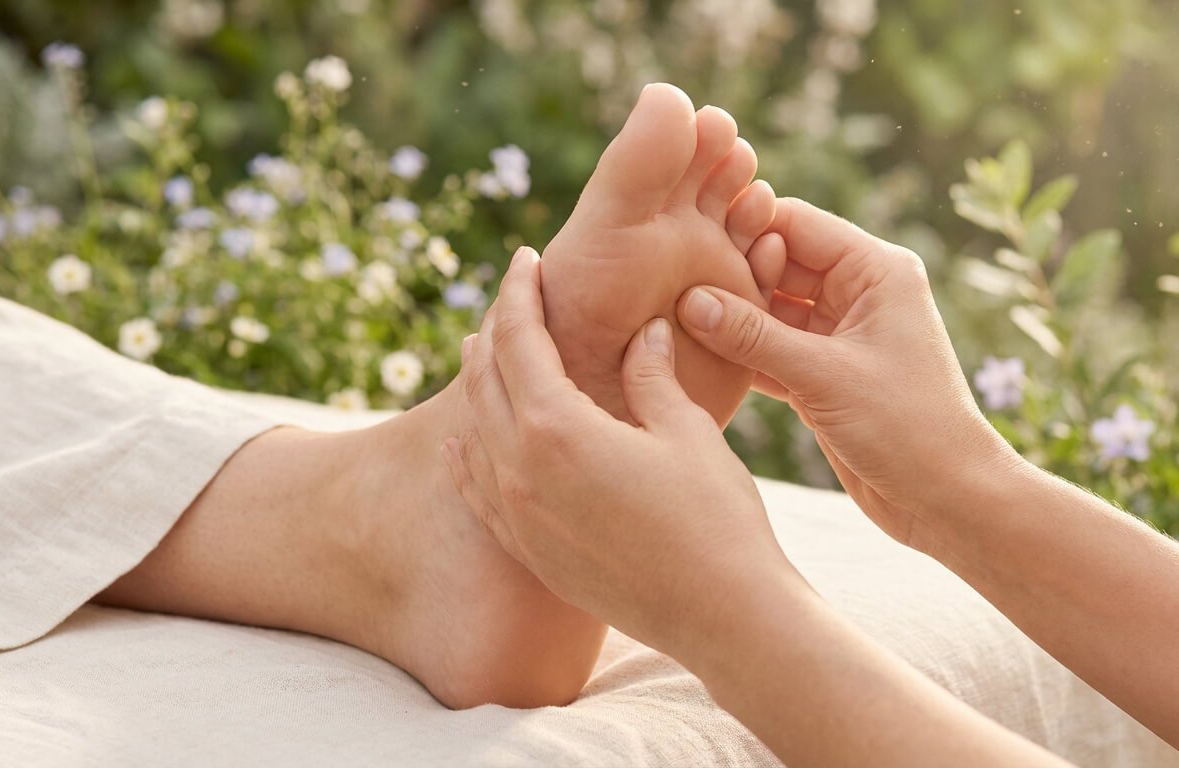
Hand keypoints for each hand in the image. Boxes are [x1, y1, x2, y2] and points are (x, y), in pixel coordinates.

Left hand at [443, 246, 803, 656]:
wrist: (720, 614)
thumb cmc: (714, 517)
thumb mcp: (685, 431)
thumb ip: (652, 374)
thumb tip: (644, 330)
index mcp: (556, 430)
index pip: (520, 341)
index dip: (520, 292)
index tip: (525, 258)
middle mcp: (520, 472)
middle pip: (485, 381)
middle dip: (496, 331)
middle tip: (512, 298)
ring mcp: (518, 517)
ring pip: (473, 434)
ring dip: (476, 386)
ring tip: (482, 354)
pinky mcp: (529, 551)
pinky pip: (476, 492)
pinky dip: (463, 458)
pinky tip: (457, 444)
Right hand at [677, 198, 1020, 549]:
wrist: (946, 500)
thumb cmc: (907, 429)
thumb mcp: (824, 376)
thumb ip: (753, 336)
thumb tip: (690, 301)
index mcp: (875, 271)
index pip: (796, 223)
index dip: (744, 227)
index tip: (688, 239)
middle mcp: (858, 294)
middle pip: (777, 263)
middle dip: (730, 274)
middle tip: (671, 284)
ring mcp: (838, 335)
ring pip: (770, 309)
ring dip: (729, 318)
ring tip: (672, 319)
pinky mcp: (823, 375)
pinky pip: (770, 350)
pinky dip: (740, 354)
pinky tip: (696, 357)